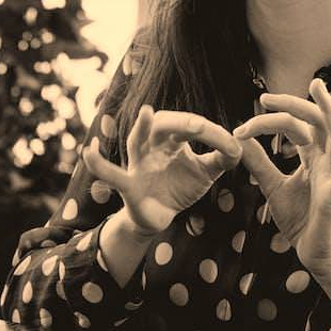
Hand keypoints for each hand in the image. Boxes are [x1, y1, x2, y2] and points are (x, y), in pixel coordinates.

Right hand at [82, 106, 241, 235]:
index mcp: (173, 140)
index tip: (233, 147)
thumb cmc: (179, 187)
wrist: (159, 217)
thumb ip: (223, 158)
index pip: (192, 127)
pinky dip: (98, 163)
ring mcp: (137, 163)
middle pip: (163, 124)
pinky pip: (111, 173)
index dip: (212, 134)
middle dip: (181, 123)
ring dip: (141, 127)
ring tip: (146, 113)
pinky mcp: (127, 185)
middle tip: (200, 127)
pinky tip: (89, 152)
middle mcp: (153, 146)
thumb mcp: (206, 172)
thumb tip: (241, 146)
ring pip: (136, 140)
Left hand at [233, 78, 330, 308]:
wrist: (316, 254)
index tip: (242, 125)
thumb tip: (239, 139)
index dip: (270, 120)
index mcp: (312, 158)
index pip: (295, 127)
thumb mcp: (273, 187)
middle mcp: (327, 161)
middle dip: (294, 105)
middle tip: (265, 98)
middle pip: (316, 122)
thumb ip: (259, 164)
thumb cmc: (301, 220)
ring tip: (319, 90)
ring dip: (330, 112)